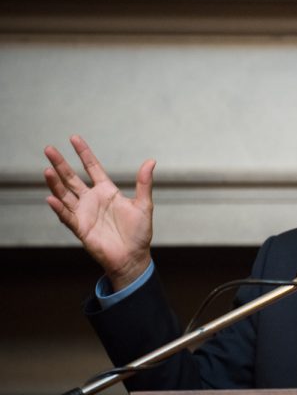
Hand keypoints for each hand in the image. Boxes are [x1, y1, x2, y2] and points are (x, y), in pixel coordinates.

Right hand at [44, 135, 155, 290]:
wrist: (133, 257)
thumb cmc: (139, 232)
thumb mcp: (144, 205)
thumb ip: (144, 183)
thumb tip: (151, 161)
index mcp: (107, 191)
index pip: (92, 167)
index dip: (83, 153)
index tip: (74, 138)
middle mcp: (92, 199)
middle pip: (72, 178)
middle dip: (60, 164)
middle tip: (48, 149)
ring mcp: (84, 213)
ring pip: (65, 194)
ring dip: (55, 183)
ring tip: (47, 170)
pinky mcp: (80, 228)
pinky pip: (67, 216)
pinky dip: (59, 208)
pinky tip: (52, 198)